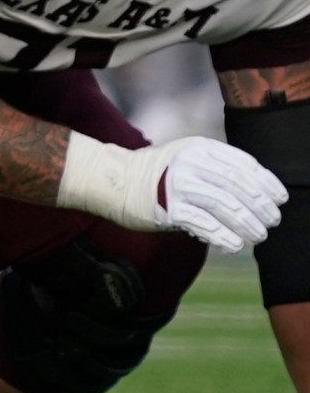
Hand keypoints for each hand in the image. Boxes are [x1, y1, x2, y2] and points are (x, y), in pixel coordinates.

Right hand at [60, 133, 285, 251]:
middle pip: (237, 185)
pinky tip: (233, 245)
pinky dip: (222, 235)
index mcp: (200, 148)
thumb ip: (216, 170)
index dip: (266, 183)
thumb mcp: (188, 160)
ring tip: (258, 236)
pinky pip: (203, 223)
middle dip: (260, 206)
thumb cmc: (155, 174)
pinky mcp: (168, 207)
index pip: (243, 164)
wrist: (112, 181)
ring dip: (246, 223)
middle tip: (271, 221)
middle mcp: (191, 162)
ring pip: (225, 205)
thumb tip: (255, 195)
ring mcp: (178, 184)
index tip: (279, 199)